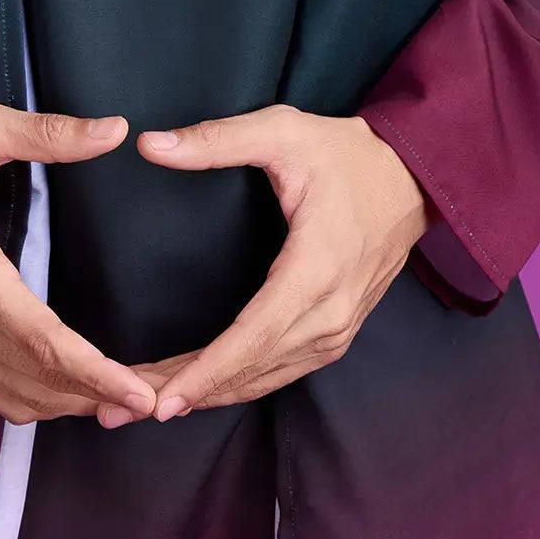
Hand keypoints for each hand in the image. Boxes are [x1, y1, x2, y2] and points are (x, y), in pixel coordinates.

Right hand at [0, 101, 158, 426]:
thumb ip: (49, 133)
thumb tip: (115, 130)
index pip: (42, 340)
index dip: (96, 372)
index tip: (140, 392)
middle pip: (37, 380)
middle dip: (99, 397)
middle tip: (155, 401)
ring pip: (16, 396)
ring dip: (71, 406)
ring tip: (124, 404)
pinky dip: (35, 403)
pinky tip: (69, 398)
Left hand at [111, 104, 436, 423]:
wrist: (413, 177)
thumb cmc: (346, 154)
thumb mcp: (282, 130)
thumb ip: (216, 140)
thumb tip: (150, 145)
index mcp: (316, 268)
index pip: (253, 336)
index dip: (205, 372)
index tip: (161, 400)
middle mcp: (332, 311)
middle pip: (253, 368)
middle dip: (190, 390)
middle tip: (126, 408)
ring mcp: (340, 328)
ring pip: (268, 377)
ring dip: (211, 393)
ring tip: (152, 403)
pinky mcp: (340, 332)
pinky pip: (285, 370)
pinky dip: (242, 384)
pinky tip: (204, 388)